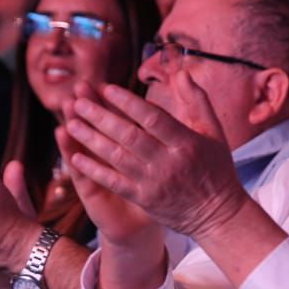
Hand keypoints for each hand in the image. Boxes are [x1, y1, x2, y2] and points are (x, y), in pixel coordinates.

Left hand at [63, 75, 249, 241]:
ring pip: (117, 157)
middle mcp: (168, 162)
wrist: (217, 215)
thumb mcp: (214, 132)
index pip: (152, 118)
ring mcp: (154, 183)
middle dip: (101, 117)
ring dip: (91, 140)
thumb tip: (181, 73)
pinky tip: (76, 158)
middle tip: (78, 102)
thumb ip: (197, 101)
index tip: (106, 88)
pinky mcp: (144, 200)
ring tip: (71, 124)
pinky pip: (114, 183)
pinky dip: (95, 170)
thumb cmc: (216, 169)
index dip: (127, 102)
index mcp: (186, 142)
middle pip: (129, 135)